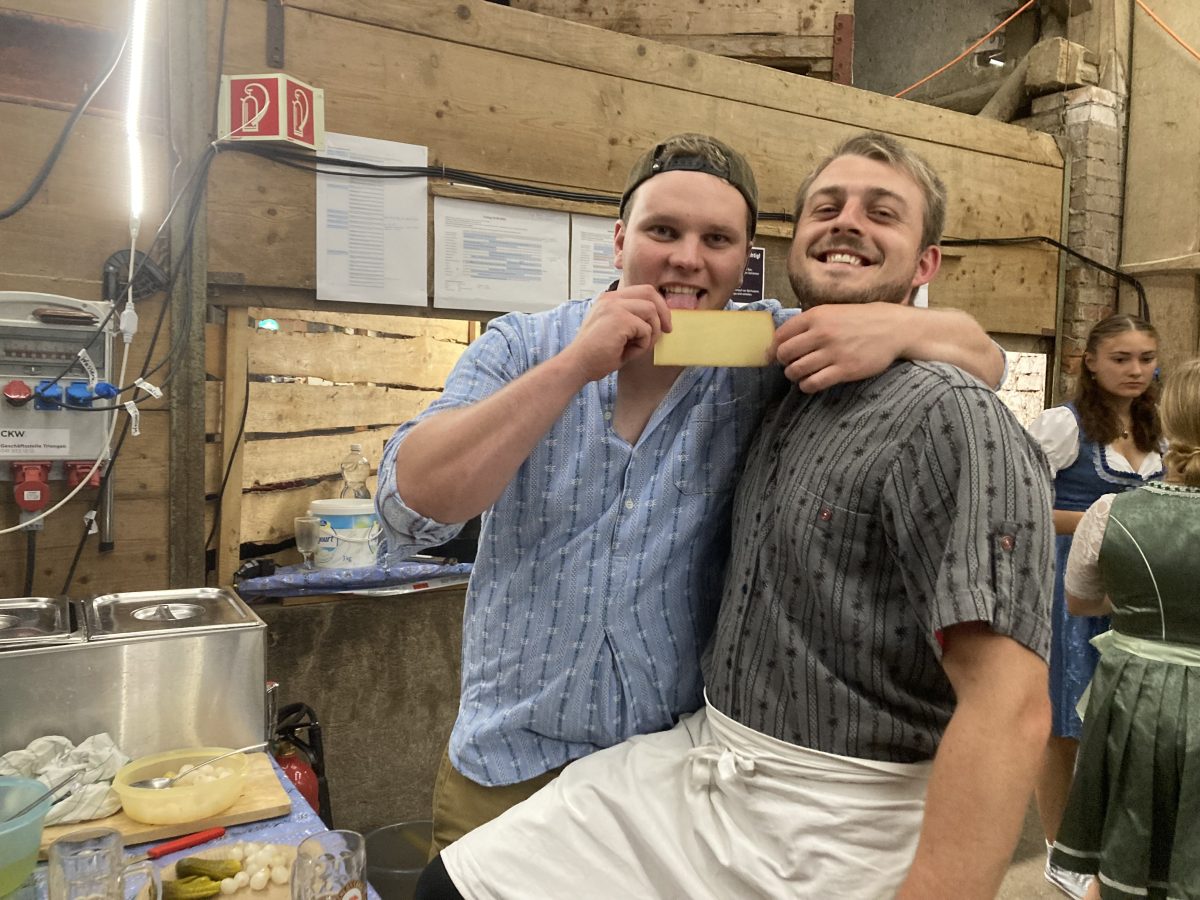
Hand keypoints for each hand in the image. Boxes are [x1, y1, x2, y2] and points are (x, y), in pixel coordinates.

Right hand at [561, 286, 672, 381]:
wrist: (577, 365)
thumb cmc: (596, 354)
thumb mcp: (616, 332)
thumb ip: (634, 322)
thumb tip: (660, 323)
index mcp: (608, 299)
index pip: (641, 291)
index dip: (657, 305)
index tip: (663, 323)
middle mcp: (611, 298)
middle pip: (650, 292)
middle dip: (663, 311)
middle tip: (667, 330)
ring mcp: (614, 306)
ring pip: (651, 311)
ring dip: (652, 332)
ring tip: (639, 347)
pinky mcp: (620, 319)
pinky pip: (645, 329)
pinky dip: (643, 344)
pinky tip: (628, 352)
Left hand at [774, 303, 910, 391]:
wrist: (892, 328)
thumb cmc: (859, 320)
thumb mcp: (831, 312)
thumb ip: (809, 323)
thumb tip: (782, 340)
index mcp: (815, 316)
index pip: (781, 335)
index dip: (774, 348)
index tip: (775, 355)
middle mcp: (821, 333)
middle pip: (785, 354)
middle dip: (783, 362)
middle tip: (791, 364)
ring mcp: (833, 352)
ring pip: (796, 371)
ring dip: (794, 375)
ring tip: (801, 374)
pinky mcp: (844, 370)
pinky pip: (813, 383)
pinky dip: (807, 386)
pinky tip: (811, 383)